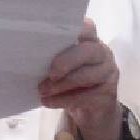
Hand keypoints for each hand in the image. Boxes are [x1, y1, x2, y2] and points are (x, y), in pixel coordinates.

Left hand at [39, 18, 121, 139]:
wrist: (92, 112)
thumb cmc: (72, 82)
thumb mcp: (64, 66)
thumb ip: (56, 56)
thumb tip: (31, 55)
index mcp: (91, 41)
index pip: (87, 28)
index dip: (75, 28)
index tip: (54, 32)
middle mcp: (103, 54)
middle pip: (87, 51)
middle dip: (65, 62)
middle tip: (49, 74)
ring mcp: (109, 74)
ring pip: (86, 76)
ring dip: (61, 85)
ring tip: (42, 91)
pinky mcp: (109, 94)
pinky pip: (85, 96)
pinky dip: (64, 100)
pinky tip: (48, 102)